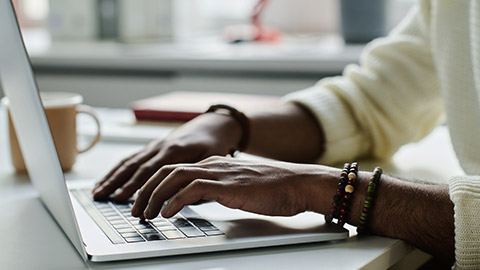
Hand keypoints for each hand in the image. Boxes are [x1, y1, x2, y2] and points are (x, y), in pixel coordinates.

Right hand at [93, 113, 241, 200]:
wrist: (213, 125)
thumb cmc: (214, 144)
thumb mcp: (211, 159)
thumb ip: (195, 176)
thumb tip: (181, 197)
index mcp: (174, 150)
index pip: (150, 171)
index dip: (136, 187)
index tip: (123, 200)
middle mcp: (160, 146)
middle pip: (134, 167)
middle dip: (117, 184)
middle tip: (103, 198)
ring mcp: (155, 146)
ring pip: (129, 162)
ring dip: (112, 177)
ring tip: (98, 192)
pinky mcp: (153, 147)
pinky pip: (132, 158)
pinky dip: (118, 170)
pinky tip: (107, 180)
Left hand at [131, 156, 338, 218]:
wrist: (298, 183)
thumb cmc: (273, 188)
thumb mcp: (237, 186)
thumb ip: (216, 188)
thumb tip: (198, 198)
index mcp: (213, 164)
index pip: (174, 168)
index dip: (154, 184)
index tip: (144, 200)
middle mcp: (212, 164)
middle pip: (166, 170)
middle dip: (146, 189)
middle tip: (136, 208)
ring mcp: (219, 173)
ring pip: (174, 177)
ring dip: (154, 196)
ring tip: (144, 213)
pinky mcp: (227, 185)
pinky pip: (192, 189)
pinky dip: (174, 201)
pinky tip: (166, 213)